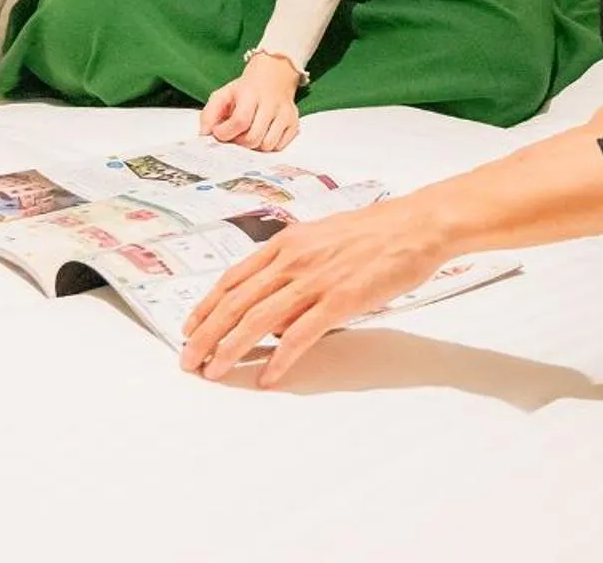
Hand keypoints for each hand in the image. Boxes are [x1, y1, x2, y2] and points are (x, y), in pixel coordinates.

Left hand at [179, 196, 448, 386]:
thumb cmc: (372, 232)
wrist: (414, 226)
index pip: (232, 279)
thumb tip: (272, 304)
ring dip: (230, 349)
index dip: (205, 306)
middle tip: (188, 360)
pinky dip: (280, 359)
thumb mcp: (320, 238)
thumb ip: (292, 264)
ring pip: (258, 320)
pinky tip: (267, 377)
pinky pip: (300, 335)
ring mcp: (314, 280)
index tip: (188, 328)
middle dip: (205, 334)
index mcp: (285, 244)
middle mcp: (292, 260)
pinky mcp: (339, 300)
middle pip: (235, 302)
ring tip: (213, 372)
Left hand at [199, 54, 301, 151]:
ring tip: (249, 134)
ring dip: (254, 146)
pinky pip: (279, 146)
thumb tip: (204, 134)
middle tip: (234, 135)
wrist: (274, 76)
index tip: (219, 132)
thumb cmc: (246, 90)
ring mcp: (285, 114)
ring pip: (267, 145)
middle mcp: (271, 103)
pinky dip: (268, 145)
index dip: (226, 132)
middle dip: (239, 142)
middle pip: (253, 137)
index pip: (240, 121)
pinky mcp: (294, 123)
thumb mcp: (223, 94)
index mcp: (251, 93)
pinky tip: (262, 134)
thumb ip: (209, 113)